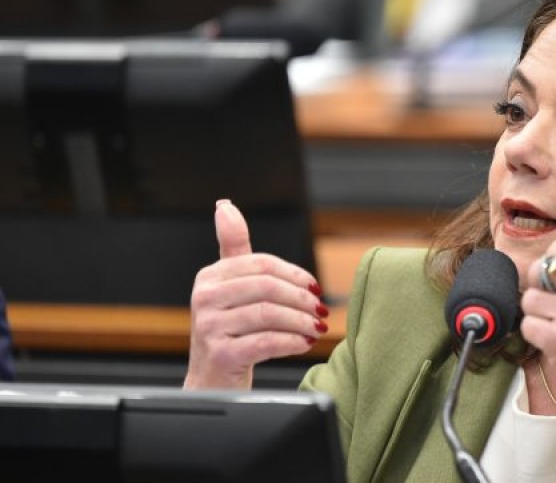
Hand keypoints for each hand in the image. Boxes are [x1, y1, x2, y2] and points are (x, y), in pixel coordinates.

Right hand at [183, 200, 326, 389]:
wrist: (212, 380)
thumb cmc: (229, 330)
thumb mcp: (230, 286)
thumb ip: (233, 247)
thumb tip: (225, 205)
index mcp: (210, 277)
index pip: (262, 264)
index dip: (295, 274)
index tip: (316, 287)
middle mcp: (204, 298)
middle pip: (267, 287)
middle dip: (301, 298)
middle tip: (321, 309)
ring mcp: (209, 327)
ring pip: (269, 314)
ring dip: (301, 321)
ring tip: (317, 327)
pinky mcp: (220, 355)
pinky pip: (267, 342)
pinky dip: (293, 342)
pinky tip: (304, 343)